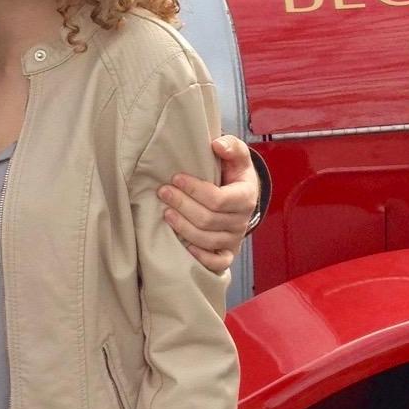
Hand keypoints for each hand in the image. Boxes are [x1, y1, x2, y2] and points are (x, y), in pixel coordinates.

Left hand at [158, 135, 258, 272]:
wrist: (242, 196)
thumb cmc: (234, 173)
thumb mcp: (237, 156)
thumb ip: (231, 146)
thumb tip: (217, 145)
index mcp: (246, 196)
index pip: (218, 199)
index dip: (194, 190)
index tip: (176, 178)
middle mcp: (242, 221)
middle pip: (208, 220)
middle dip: (182, 205)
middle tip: (163, 192)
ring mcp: (235, 239)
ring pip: (206, 240)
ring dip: (183, 227)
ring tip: (165, 213)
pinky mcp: (228, 253)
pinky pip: (216, 263)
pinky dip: (200, 256)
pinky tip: (183, 244)